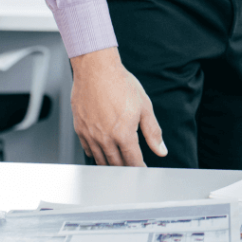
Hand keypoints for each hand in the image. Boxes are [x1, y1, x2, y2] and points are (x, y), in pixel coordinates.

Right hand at [69, 47, 166, 166]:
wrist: (96, 70)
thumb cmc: (121, 84)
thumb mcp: (144, 106)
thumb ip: (152, 131)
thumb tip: (161, 149)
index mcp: (123, 134)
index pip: (133, 161)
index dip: (139, 168)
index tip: (143, 171)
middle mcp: (105, 139)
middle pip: (116, 164)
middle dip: (125, 170)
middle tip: (132, 170)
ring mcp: (90, 135)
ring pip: (100, 160)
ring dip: (110, 165)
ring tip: (118, 166)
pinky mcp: (80, 130)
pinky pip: (88, 150)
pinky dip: (96, 155)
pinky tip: (102, 153)